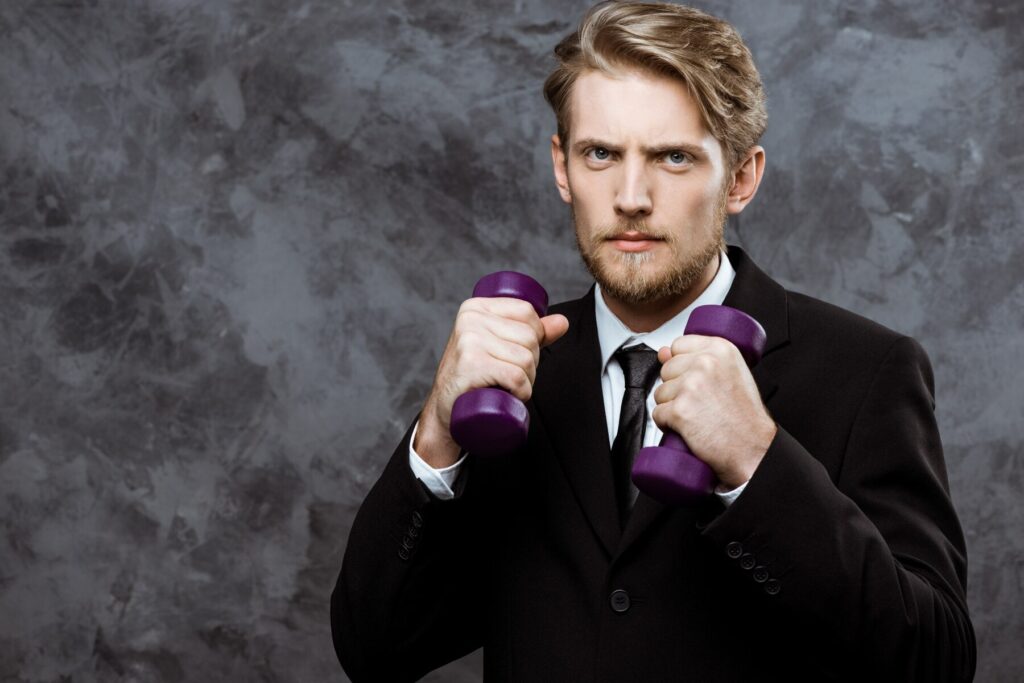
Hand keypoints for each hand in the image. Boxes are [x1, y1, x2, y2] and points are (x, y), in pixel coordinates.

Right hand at [415, 297, 569, 467]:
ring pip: (526, 359)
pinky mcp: (471, 365)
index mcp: (476, 307)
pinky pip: (516, 376)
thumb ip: (532, 332)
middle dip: (530, 363)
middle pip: (530, 337)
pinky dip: (521, 391)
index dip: (534, 337)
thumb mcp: (500, 347)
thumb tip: (562, 322)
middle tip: (508, 376)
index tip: (515, 354)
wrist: (446, 412)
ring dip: (526, 381)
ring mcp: (469, 341)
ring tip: (505, 386)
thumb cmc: (474, 378)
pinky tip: (509, 395)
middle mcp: (470, 319)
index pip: (527, 312)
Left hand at [652, 335, 776, 488]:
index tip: (695, 378)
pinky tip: (688, 427)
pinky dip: (667, 424)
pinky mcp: (679, 410)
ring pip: (660, 392)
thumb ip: (699, 358)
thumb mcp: (732, 374)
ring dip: (671, 406)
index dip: (682, 365)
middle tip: (701, 402)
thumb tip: (663, 351)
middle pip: (667, 369)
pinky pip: (658, 414)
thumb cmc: (745, 416)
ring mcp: (691, 386)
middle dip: (676, 388)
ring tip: (697, 415)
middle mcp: (705, 363)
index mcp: (720, 349)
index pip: (678, 345)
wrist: (753, 448)